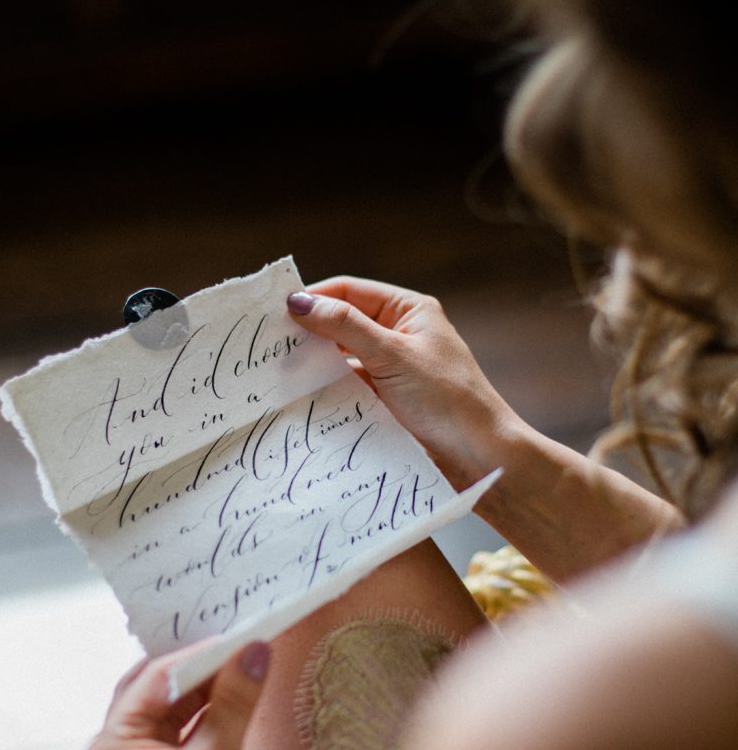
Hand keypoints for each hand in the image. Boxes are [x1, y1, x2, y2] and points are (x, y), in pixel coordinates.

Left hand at [86, 640, 270, 749]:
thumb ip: (234, 703)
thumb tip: (253, 652)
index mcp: (111, 749)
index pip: (156, 678)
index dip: (201, 654)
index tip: (241, 637)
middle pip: (157, 693)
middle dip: (201, 670)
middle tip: (243, 649)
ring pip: (170, 717)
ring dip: (207, 696)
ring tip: (248, 673)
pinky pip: (179, 742)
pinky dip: (207, 723)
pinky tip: (236, 711)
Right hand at [287, 277, 523, 488]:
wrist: (481, 457)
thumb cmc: (447, 399)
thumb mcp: (393, 356)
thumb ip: (345, 327)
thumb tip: (298, 302)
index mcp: (409, 311)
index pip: (349, 292)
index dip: (313, 299)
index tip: (274, 313)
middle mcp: (399, 335)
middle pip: (343, 324)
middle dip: (309, 333)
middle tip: (269, 345)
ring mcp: (393, 370)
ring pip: (342, 359)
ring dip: (316, 365)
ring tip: (278, 373)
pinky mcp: (387, 401)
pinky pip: (349, 388)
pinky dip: (328, 391)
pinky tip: (304, 398)